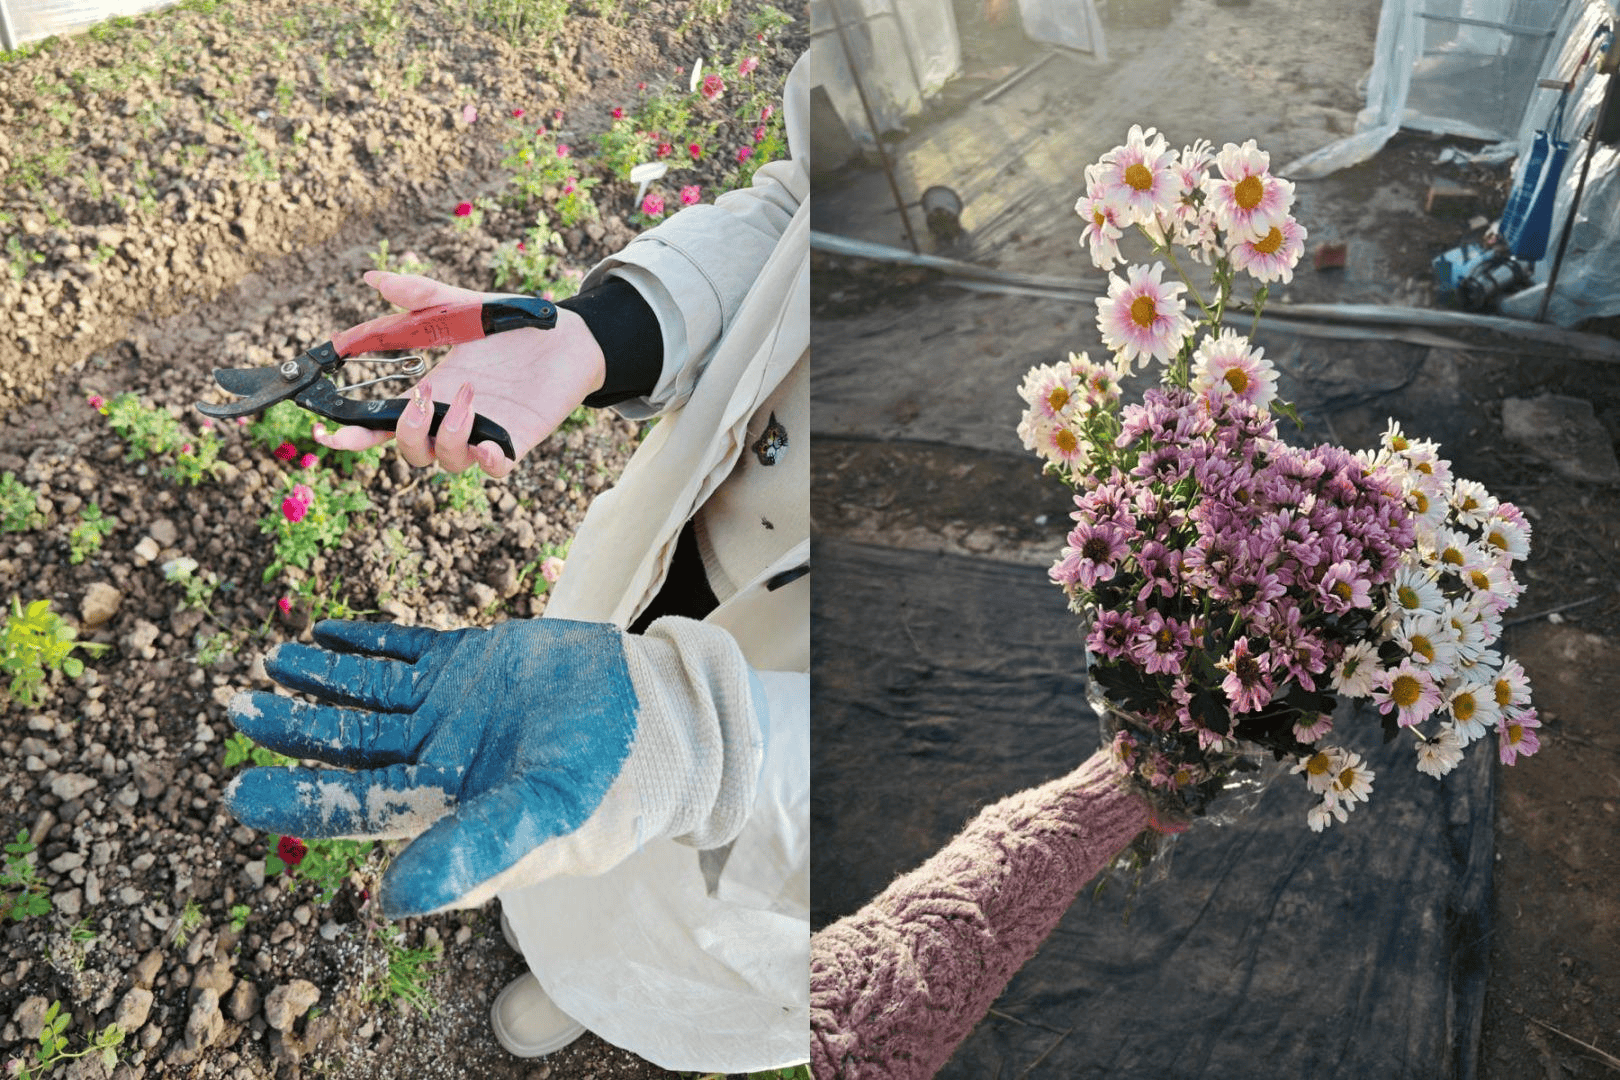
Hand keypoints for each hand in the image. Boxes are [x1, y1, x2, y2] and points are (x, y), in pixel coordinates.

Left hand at [222, 618, 755, 917]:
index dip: (297, 797)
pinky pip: (404, 652)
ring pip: (367, 695)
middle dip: (292, 728)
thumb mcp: (543, 815)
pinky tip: (327, 632)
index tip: (236, 789)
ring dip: (320, 681)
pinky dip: (365, 643)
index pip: (355, 802)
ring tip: (272, 661)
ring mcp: (450, 710)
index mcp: (445, 805)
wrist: (661, 715)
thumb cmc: (611, 780)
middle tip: (237, 708)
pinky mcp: (470, 665)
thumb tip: (390, 902)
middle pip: (348, 745)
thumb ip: (472, 852)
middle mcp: (436, 760)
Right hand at [315, 270, 606, 476]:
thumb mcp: (458, 306)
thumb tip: (371, 278)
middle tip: (423, 396)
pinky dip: (486, 462)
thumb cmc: (509, 325)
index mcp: (431, 392)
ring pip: (448, 462)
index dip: (353, 434)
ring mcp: (484, 432)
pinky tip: (487, 446)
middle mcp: (452, 419)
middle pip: (411, 452)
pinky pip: (495, 468)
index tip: (326, 431)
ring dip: (449, 435)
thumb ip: (417, 296)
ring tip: (469, 396)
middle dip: (407, 433)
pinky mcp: (517, 439)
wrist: (565, 335)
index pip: (383, 423)